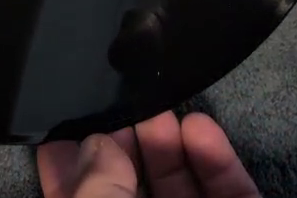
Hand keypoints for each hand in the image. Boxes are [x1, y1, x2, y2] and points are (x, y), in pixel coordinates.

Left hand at [38, 111, 259, 196]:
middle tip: (124, 107)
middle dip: (127, 145)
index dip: (69, 170)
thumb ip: (98, 196)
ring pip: (183, 188)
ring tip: (160, 109)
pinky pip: (231, 193)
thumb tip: (96, 147)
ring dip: (171, 144)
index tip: (65, 129)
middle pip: (136, 189)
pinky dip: (218, 161)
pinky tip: (201, 128)